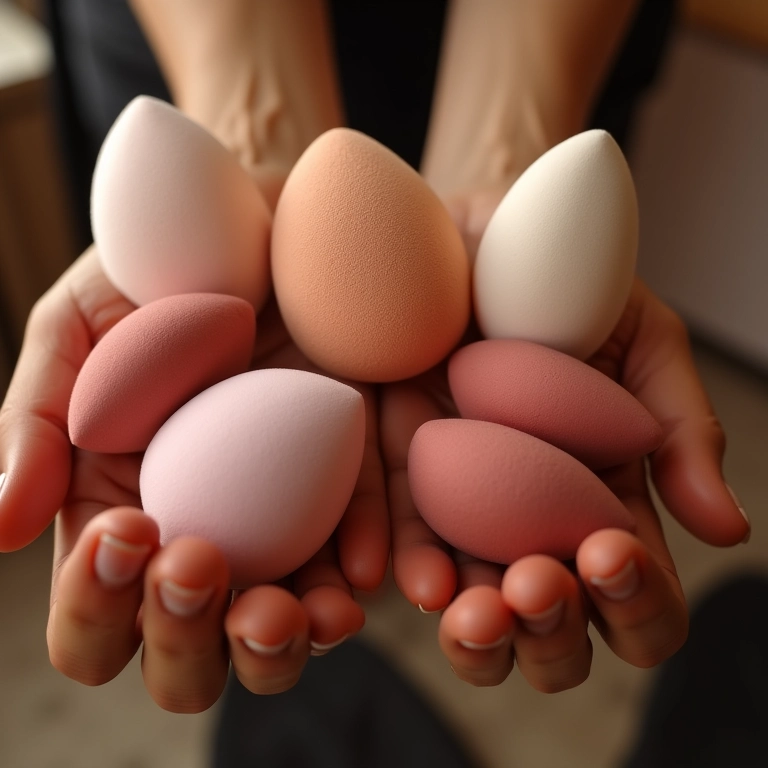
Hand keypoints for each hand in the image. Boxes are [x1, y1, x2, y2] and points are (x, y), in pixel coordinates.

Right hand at [0, 186, 388, 711]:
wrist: (264, 227)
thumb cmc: (160, 276)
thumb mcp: (79, 330)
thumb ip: (39, 421)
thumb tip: (2, 526)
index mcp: (120, 514)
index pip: (95, 610)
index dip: (98, 604)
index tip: (128, 529)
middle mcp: (200, 537)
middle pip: (185, 654)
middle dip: (188, 643)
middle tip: (200, 565)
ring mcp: (279, 525)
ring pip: (275, 633)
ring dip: (279, 646)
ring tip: (294, 611)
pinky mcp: (348, 491)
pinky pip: (357, 555)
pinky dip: (358, 572)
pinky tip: (362, 572)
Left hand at [381, 189, 748, 691]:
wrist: (475, 236)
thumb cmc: (568, 284)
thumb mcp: (641, 341)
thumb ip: (682, 429)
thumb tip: (726, 529)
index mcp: (606, 498)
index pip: (635, 590)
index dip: (638, 599)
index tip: (613, 548)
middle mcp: (536, 521)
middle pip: (554, 631)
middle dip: (554, 633)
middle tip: (540, 581)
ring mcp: (465, 509)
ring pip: (477, 617)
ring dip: (481, 637)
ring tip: (476, 611)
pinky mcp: (402, 478)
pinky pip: (401, 545)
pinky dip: (411, 572)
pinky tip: (415, 580)